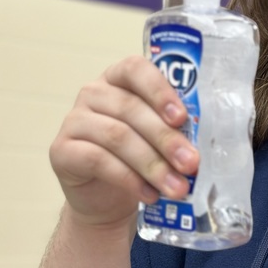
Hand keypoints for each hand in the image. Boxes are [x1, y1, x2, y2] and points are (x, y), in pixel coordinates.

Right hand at [48, 55, 198, 229]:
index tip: (182, 117)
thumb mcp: (159, 138)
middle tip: (191, 163)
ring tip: (177, 187)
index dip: (159, 91)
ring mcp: (74, 120)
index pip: (136, 69)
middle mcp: (93, 93)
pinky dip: (129, 179)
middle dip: (166, 139)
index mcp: (120, 79)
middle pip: (131, 109)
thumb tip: (207, 141)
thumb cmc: (140, 157)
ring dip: (152, 165)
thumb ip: (176, 129)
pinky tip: (150, 195)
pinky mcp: (61, 150)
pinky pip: (98, 160)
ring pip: (118, 137)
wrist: (106, 198)